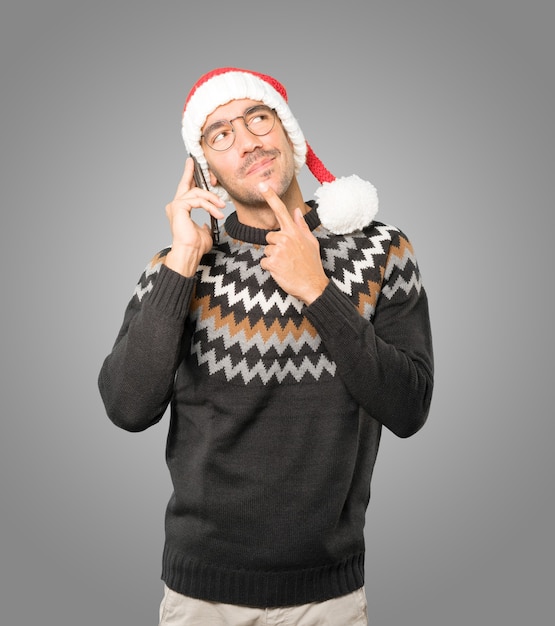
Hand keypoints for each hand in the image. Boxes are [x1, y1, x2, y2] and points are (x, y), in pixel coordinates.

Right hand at [164, 158, 225, 275]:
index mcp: (180, 210)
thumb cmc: (195, 247)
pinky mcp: (178, 207)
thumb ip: (205, 225)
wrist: (189, 253)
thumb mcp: (204, 233)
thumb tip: (206, 223)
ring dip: (212, 200)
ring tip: (221, 208)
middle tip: (193, 161)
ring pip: (197, 193)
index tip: (192, 166)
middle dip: (190, 171)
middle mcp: (175, 206)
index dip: (189, 177)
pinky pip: (197, 200)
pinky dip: (209, 205)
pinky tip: (217, 212)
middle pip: (185, 184)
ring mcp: (175, 206)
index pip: (186, 191)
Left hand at [258, 183, 328, 304]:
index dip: (270, 197)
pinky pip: (264, 262)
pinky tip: (281, 271)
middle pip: (269, 237)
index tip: (262, 185)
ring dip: (273, 258)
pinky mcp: (272, 262)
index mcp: (294, 232)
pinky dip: (270, 268)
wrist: (312, 285)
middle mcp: (285, 238)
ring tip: (286, 265)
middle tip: (288, 257)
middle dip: (275, 247)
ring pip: (266, 251)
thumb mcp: (311, 242)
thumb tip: (296, 211)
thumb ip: (301, 226)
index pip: (281, 211)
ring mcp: (278, 250)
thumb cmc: (311, 264)